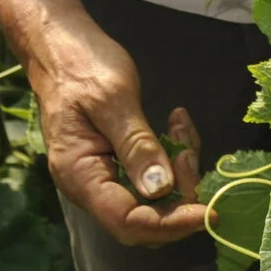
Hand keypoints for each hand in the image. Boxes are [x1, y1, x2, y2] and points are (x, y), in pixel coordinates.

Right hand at [32, 18, 207, 245]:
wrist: (61, 46)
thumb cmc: (82, 66)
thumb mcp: (114, 99)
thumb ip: (136, 146)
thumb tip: (160, 191)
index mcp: (79, 176)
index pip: (128, 221)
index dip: (170, 224)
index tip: (209, 210)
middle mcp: (89, 186)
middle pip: (143, 218)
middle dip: (179, 194)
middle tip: (190, 150)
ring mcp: (102, 176)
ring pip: (152, 198)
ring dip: (179, 171)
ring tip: (181, 127)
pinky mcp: (115, 163)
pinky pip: (150, 175)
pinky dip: (171, 156)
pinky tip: (176, 124)